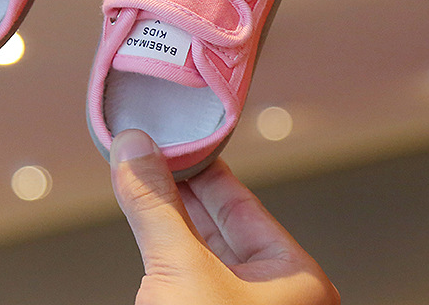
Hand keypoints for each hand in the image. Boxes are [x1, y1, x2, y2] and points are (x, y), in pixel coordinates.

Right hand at [110, 130, 339, 304]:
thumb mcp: (182, 269)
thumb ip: (156, 205)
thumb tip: (134, 149)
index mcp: (294, 280)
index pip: (244, 204)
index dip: (205, 167)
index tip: (176, 140)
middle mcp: (272, 296)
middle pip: (219, 224)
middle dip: (181, 188)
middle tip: (150, 153)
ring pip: (198, 250)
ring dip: (166, 216)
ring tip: (139, 177)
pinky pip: (182, 273)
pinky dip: (160, 246)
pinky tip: (142, 221)